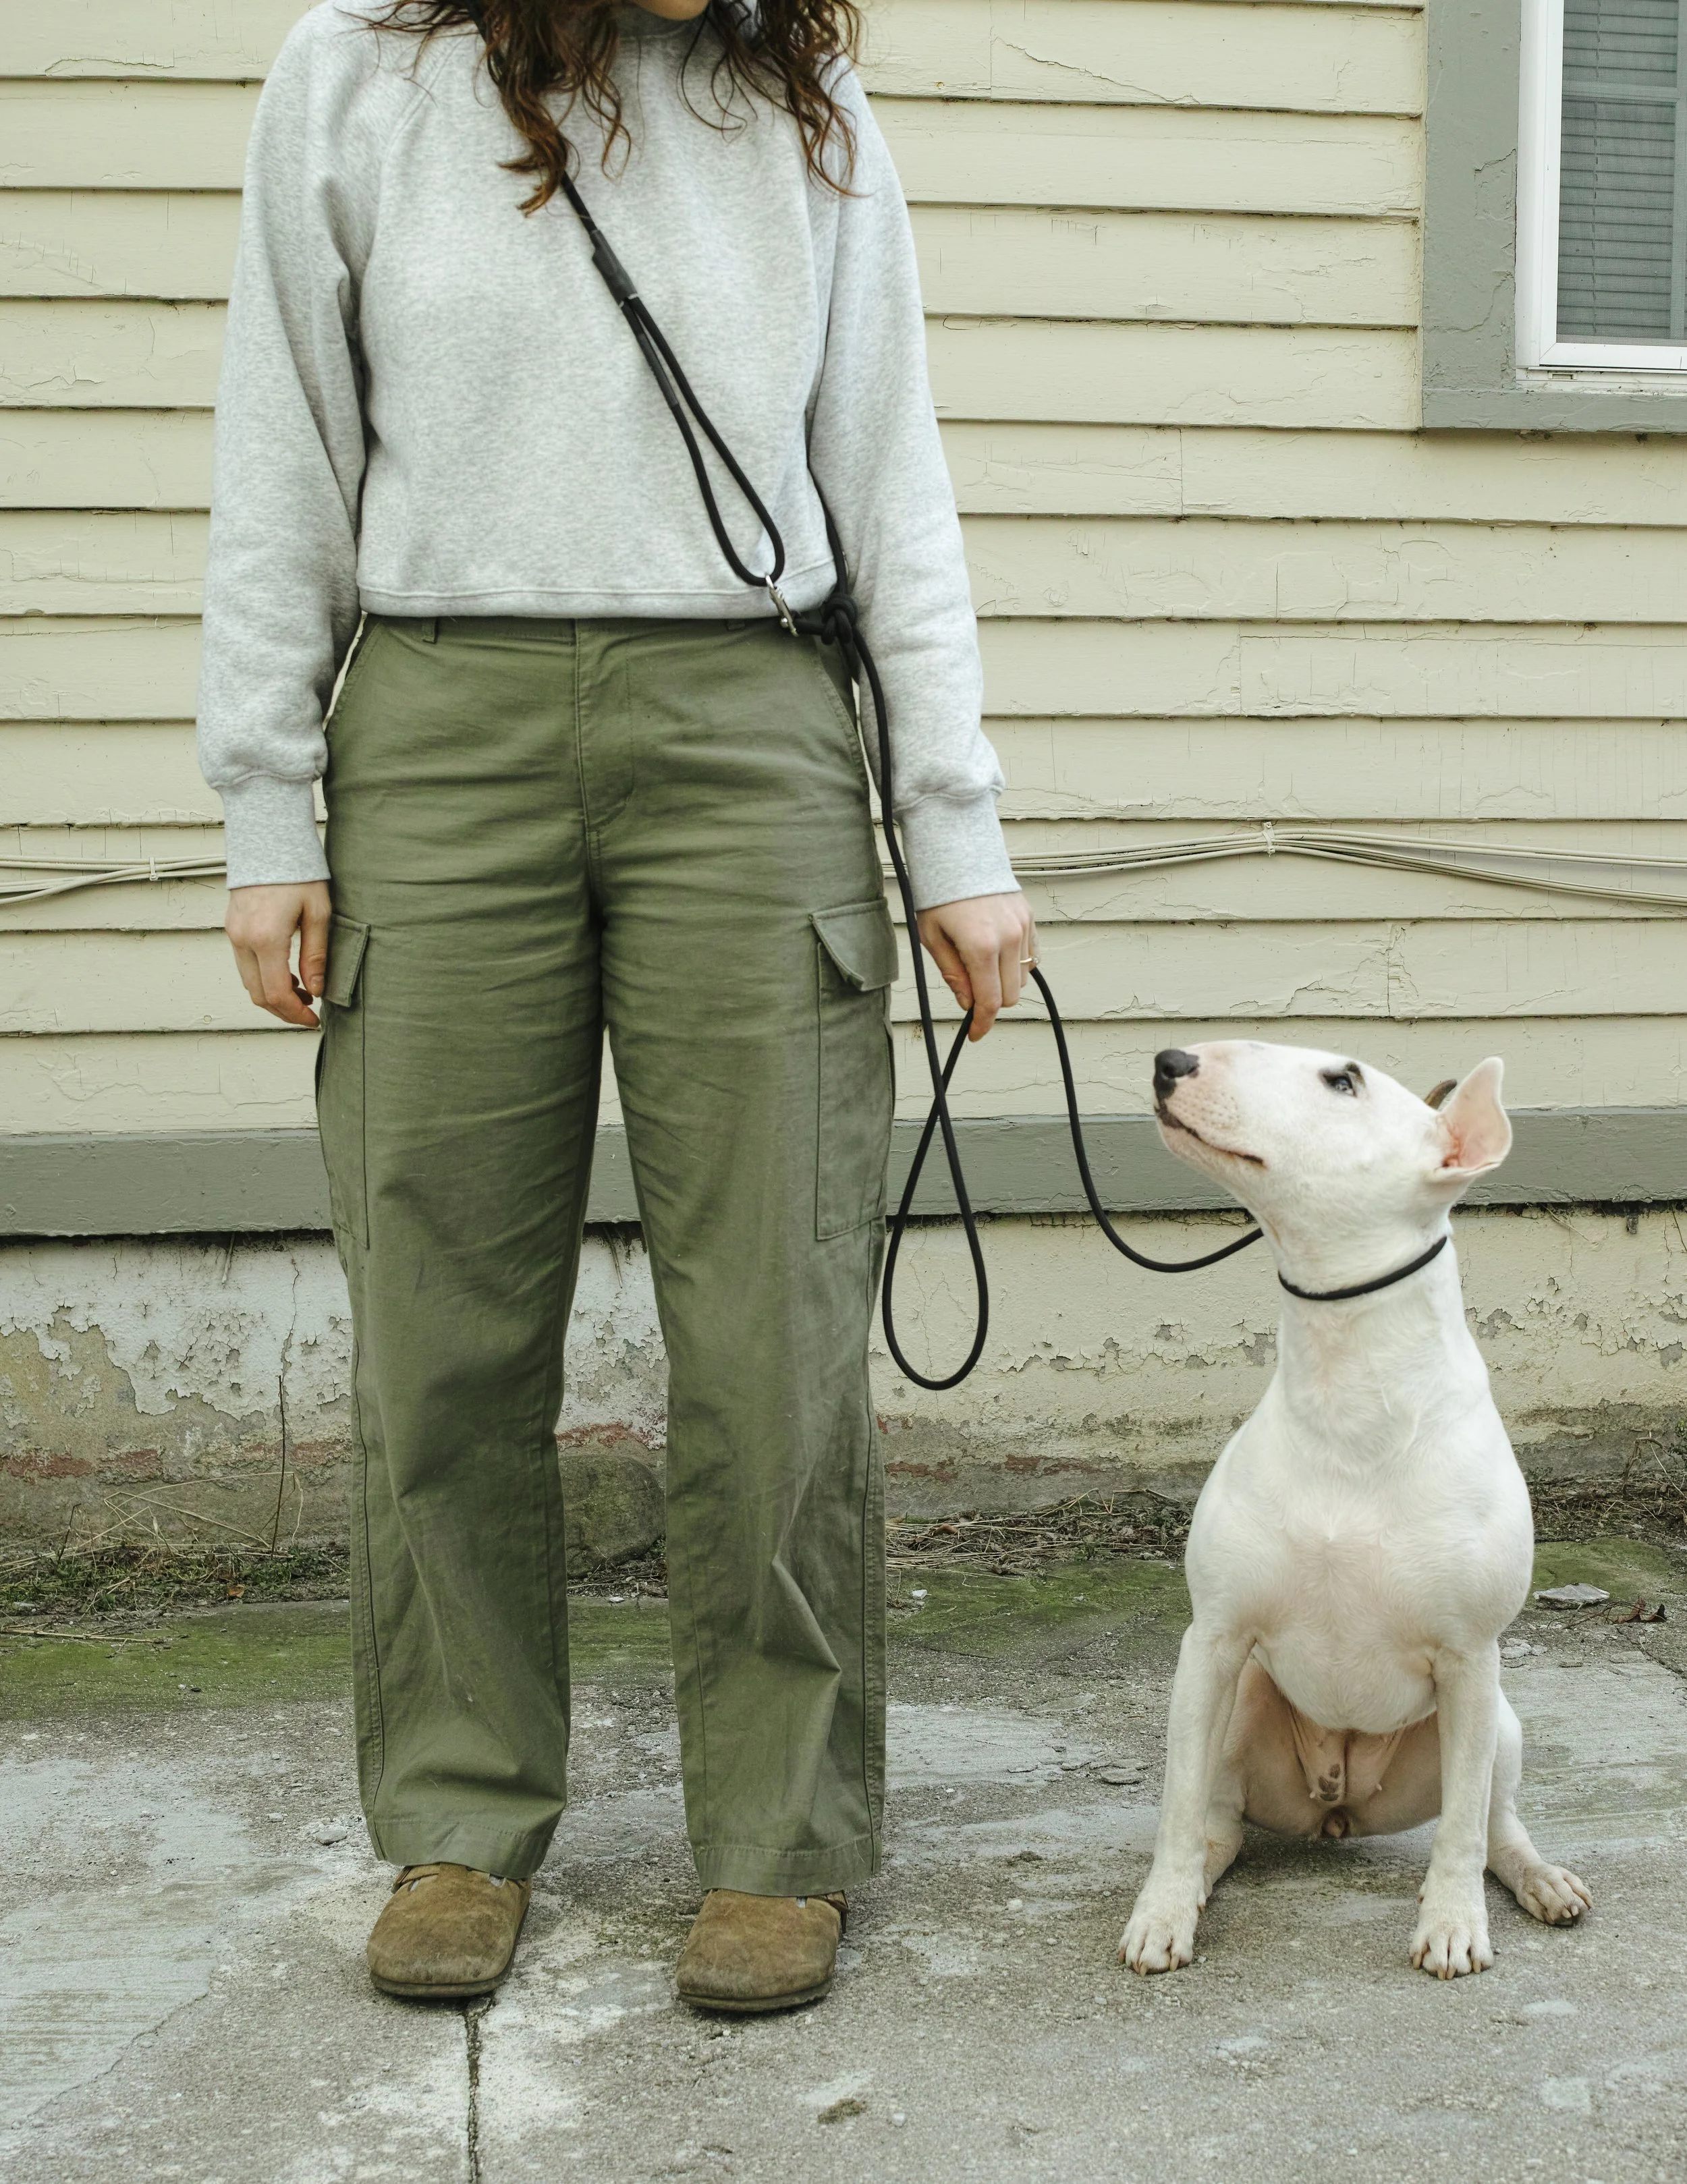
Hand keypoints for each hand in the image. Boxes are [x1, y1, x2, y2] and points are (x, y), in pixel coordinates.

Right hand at [226, 882, 332, 1028]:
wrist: (269, 839)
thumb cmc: (298, 871)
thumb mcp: (318, 913)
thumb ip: (316, 956)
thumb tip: (316, 989)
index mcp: (266, 938)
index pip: (276, 993)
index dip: (295, 1014)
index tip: (313, 1020)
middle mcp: (243, 939)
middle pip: (258, 994)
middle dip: (284, 1010)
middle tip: (309, 1013)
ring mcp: (233, 933)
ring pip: (248, 981)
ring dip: (273, 994)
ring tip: (303, 993)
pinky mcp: (232, 927)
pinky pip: (244, 964)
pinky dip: (263, 977)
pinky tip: (286, 974)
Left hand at [916, 890, 1036, 1039]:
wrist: (960, 853)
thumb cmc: (940, 893)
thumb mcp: (933, 937)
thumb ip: (952, 974)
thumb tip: (967, 1003)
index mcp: (981, 947)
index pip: (989, 1001)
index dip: (982, 1024)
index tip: (975, 1033)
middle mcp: (1008, 939)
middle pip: (1010, 996)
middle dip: (991, 1002)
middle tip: (970, 991)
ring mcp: (1022, 928)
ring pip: (1022, 979)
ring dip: (1003, 983)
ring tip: (980, 965)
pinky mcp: (1029, 919)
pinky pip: (1032, 957)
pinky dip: (1016, 965)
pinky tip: (998, 955)